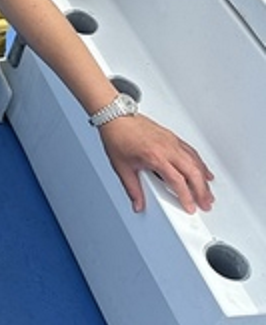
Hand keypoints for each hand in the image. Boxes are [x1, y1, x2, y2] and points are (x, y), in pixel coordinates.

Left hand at [97, 114, 214, 214]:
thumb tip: (138, 204)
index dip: (186, 197)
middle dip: (202, 191)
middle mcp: (167, 149)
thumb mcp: (122, 168)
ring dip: (204, 179)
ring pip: (195, 162)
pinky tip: (204, 172)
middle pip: (192, 172)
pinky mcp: (173, 137)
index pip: (177, 181)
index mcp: (155, 157)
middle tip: (205, 204)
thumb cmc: (117, 137)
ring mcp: (172, 142)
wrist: (116, 117)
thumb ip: (133, 189)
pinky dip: (200, 164)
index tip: (190, 207)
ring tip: (207, 193)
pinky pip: (192, 152)